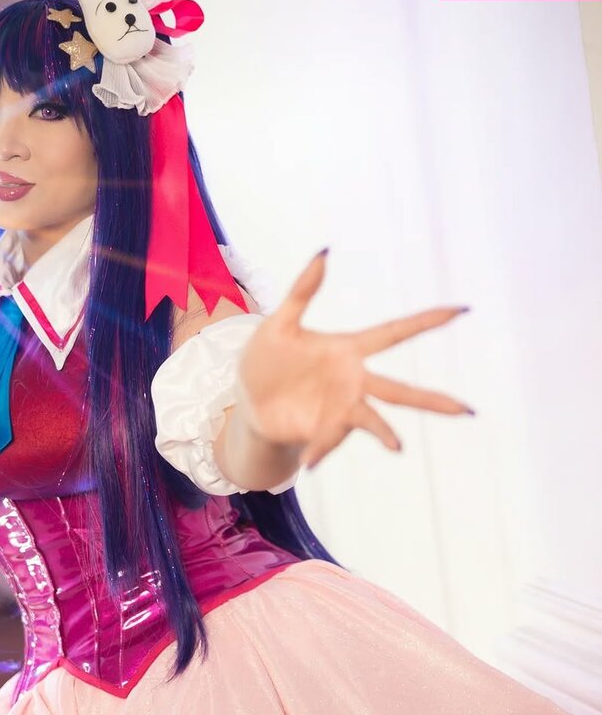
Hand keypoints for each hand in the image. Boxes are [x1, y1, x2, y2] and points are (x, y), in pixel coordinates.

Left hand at [236, 251, 473, 468]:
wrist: (247, 400)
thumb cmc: (266, 359)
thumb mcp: (279, 323)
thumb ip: (302, 290)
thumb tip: (324, 252)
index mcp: (348, 349)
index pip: (394, 333)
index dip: (426, 322)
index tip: (460, 310)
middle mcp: (353, 381)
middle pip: (400, 390)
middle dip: (433, 400)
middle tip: (466, 410)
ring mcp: (341, 408)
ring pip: (376, 421)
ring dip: (385, 434)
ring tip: (398, 446)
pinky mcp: (323, 430)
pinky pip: (328, 441)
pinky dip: (319, 450)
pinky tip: (308, 462)